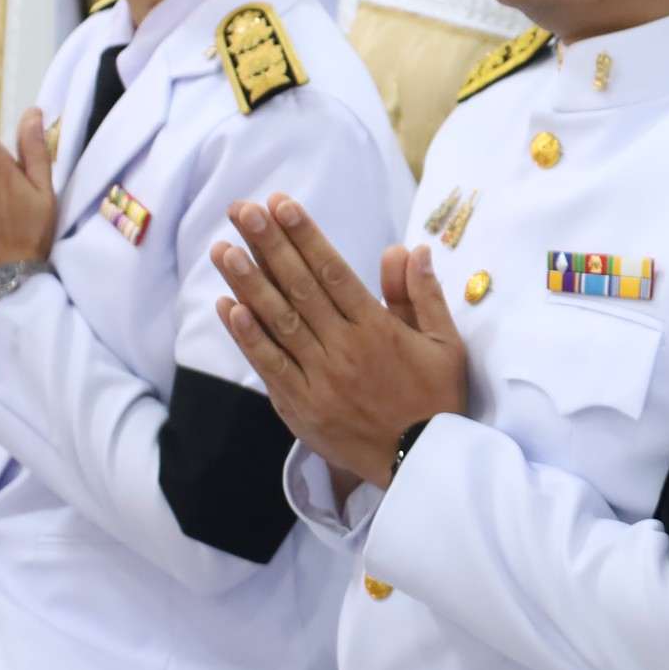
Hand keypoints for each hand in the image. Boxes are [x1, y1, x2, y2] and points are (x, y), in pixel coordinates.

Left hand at [211, 195, 468, 491]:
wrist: (421, 465)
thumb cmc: (436, 399)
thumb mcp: (445, 344)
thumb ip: (422, 295)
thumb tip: (408, 248)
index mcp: (378, 329)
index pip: (333, 272)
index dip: (305, 236)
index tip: (281, 204)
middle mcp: (344, 349)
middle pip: (298, 288)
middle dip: (268, 245)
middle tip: (242, 210)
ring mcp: (318, 378)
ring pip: (277, 322)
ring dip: (247, 283)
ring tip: (222, 249)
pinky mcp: (300, 406)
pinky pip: (269, 365)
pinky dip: (247, 336)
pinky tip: (228, 306)